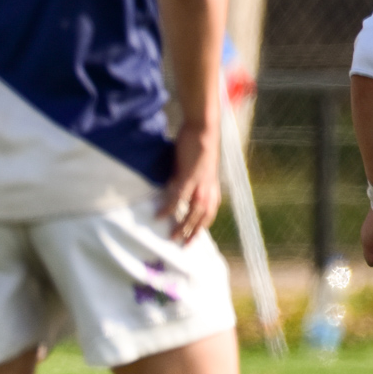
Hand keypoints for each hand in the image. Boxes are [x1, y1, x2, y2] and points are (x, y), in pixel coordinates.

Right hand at [159, 122, 220, 243]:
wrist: (204, 128)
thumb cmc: (198, 144)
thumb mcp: (195, 168)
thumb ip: (187, 181)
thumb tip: (175, 189)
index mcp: (212, 187)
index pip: (209, 213)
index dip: (201, 227)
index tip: (193, 239)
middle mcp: (209, 189)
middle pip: (202, 217)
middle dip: (192, 233)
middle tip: (182, 245)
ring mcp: (201, 184)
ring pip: (192, 211)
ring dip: (181, 225)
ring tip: (171, 236)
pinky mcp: (190, 176)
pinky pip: (179, 197)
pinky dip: (169, 207)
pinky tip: (160, 215)